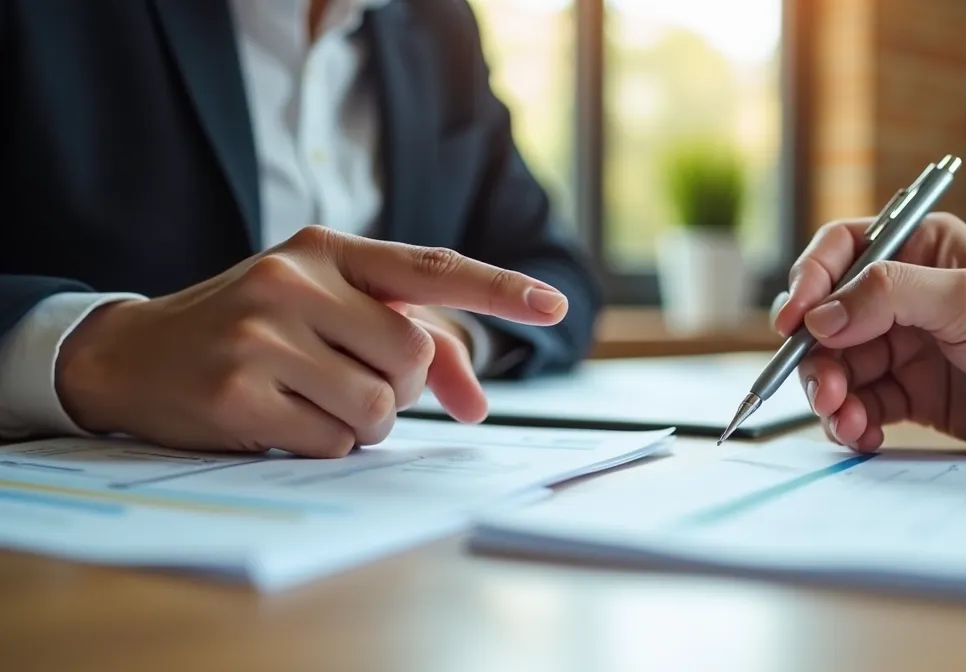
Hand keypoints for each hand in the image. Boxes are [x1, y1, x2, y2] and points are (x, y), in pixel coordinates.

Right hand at [55, 227, 567, 456]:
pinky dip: (322, 444)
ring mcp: (261, 336)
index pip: (430, 267)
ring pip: (379, 408)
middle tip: (343, 377)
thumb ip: (408, 339)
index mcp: (325, 249)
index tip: (553, 305)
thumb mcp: (323, 309)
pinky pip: (333, 443)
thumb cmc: (250, 328)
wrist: (133, 353)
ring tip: (307, 398)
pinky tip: (277, 419)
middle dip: (395, 386)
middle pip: (411, 358)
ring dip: (360, 421)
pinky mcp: (237, 394)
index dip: (499, 288)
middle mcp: (294, 281)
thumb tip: (477, 403)